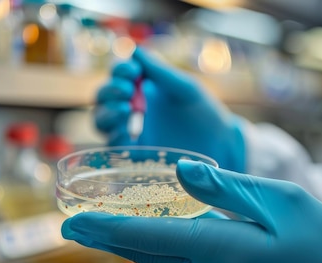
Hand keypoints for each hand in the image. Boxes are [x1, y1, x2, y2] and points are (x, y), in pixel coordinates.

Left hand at [62, 161, 321, 262]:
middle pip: (147, 254)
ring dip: (137, 243)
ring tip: (108, 226)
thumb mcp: (281, 201)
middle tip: (72, 226)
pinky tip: (165, 237)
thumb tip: (182, 171)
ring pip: (167, 262)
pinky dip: (169, 251)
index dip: (106, 229)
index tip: (71, 224)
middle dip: (108, 238)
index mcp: (222, 250)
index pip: (149, 237)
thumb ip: (226, 188)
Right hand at [95, 48, 245, 171]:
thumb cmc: (204, 111)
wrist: (219, 144)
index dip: (119, 71)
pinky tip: (126, 130)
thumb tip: (134, 50)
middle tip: (127, 90)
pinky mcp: (134, 153)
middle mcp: (132, 107)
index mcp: (142, 86)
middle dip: (110, 91)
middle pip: (103, 96)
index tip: (133, 72)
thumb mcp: (184, 88)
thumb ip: (160, 71)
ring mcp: (131, 130)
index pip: (118, 74)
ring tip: (126, 110)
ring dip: (107, 112)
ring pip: (101, 120)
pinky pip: (113, 144)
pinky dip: (114, 135)